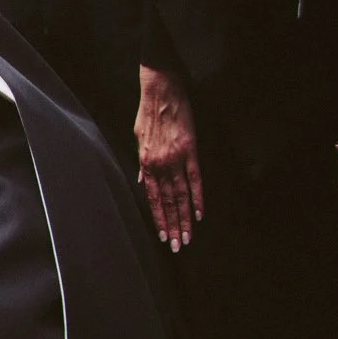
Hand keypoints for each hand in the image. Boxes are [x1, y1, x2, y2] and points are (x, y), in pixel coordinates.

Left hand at [135, 65, 203, 251]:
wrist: (161, 91)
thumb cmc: (148, 113)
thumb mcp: (137, 138)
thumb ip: (141, 162)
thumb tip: (141, 179)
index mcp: (145, 163)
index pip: (152, 199)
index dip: (158, 219)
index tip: (163, 236)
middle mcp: (159, 165)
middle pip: (166, 202)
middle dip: (172, 226)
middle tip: (177, 247)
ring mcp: (175, 159)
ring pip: (180, 196)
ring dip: (184, 219)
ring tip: (188, 237)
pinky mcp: (190, 151)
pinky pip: (195, 180)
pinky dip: (197, 197)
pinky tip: (200, 213)